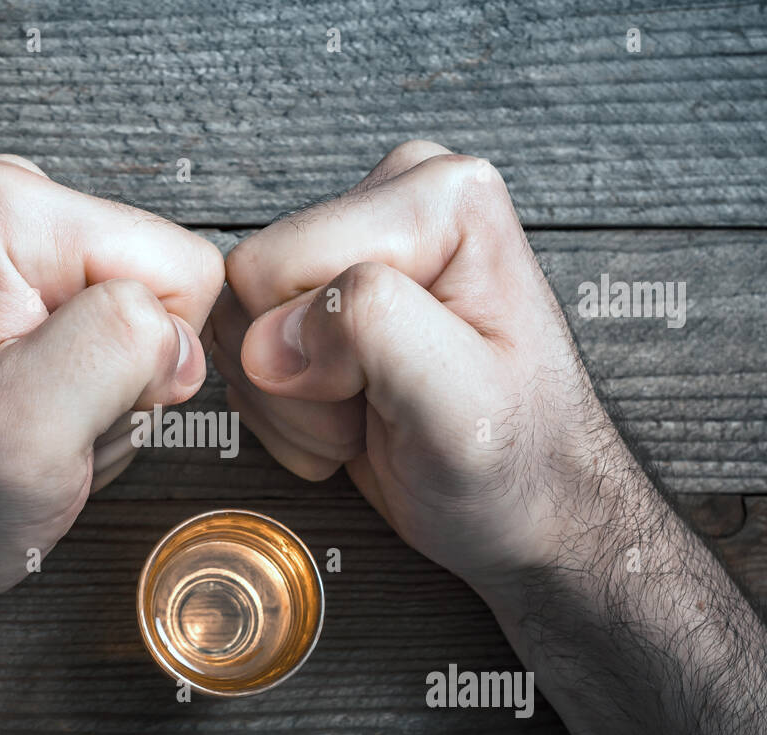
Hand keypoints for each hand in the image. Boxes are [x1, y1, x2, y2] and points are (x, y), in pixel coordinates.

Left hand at [0, 156, 223, 610]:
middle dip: (132, 374)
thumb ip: (118, 344)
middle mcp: (13, 206)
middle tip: (55, 420)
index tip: (68, 401)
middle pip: (171, 286)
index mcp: (8, 209)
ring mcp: (23, 251)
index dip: (151, 356)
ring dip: (114, 396)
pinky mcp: (34, 291)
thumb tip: (178, 332)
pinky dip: (100, 400)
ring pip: (155, 321)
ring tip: (43, 423)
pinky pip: (129, 342)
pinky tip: (44, 419)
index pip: (181, 266)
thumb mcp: (29, 424)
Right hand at [212, 141, 634, 595]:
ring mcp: (355, 247)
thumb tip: (268, 337)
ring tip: (367, 413)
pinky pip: (245, 348)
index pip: (276, 264)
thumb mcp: (461, 404)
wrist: (527, 503)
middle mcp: (394, 202)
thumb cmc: (516, 460)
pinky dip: (285, 407)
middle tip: (375, 406)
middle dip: (296, 378)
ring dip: (289, 400)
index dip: (309, 353)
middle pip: (250, 288)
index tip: (385, 393)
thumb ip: (371, 332)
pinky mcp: (324, 294)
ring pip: (239, 323)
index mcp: (437, 198)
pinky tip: (349, 415)